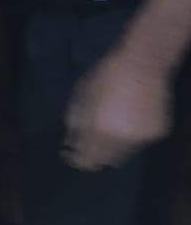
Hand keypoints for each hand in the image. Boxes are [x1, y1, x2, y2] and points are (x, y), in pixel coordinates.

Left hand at [63, 50, 172, 171]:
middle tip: (92, 142)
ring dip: (114, 146)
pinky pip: (139, 142)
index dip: (76, 159)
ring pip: (123, 154)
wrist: (142, 63)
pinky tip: (131, 119)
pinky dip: (133, 136)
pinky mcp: (155, 134)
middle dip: (96, 154)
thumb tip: (69, 139)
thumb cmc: (107, 73)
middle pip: (105, 160)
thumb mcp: (82, 92)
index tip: (71, 155)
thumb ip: (74, 119)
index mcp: (98, 130)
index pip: (85, 159)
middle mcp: (118, 140)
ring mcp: (139, 139)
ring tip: (113, 127)